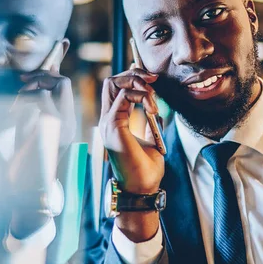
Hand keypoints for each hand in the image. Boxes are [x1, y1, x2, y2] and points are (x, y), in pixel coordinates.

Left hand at [5, 69, 74, 189]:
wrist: (27, 181)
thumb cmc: (26, 155)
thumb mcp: (31, 125)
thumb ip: (35, 103)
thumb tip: (35, 85)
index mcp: (67, 121)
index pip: (65, 85)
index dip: (48, 75)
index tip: (27, 79)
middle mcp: (70, 121)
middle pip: (63, 82)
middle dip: (41, 76)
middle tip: (22, 83)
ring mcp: (63, 123)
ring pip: (53, 87)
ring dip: (30, 88)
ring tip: (16, 102)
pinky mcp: (52, 124)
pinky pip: (42, 98)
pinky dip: (25, 99)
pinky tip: (14, 112)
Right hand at [99, 68, 164, 241]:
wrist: (143, 189)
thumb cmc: (146, 170)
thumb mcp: (151, 139)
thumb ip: (149, 122)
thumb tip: (155, 108)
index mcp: (114, 122)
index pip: (115, 88)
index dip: (133, 78)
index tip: (154, 82)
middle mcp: (107, 120)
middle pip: (111, 81)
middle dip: (133, 74)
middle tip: (153, 80)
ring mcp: (108, 123)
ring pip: (113, 84)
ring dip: (137, 83)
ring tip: (153, 96)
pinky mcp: (114, 127)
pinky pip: (124, 97)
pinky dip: (141, 96)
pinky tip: (152, 108)